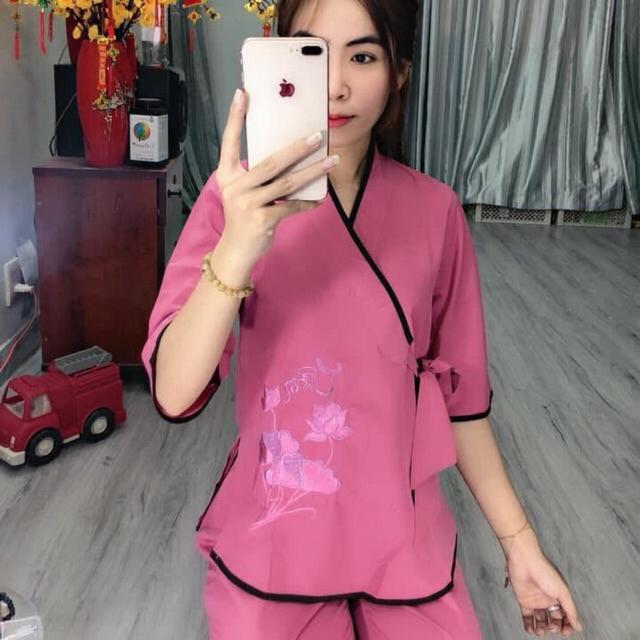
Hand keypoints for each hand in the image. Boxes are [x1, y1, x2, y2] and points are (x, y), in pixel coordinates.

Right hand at [215, 88, 336, 264]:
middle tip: (318, 135)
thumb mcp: (242, 193)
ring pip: (287, 183)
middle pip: (271, 162)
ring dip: (313, 171)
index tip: (242, 93)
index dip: (234, 117)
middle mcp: (235, 187)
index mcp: (227, 176)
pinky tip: (320, 198)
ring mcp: (247, 204)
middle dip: (297, 148)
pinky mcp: (262, 220)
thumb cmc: (243, 218)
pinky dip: (307, 202)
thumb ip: (258, 177)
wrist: (235, 251)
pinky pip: (291, 206)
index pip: (229, 141)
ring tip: (332, 161)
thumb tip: (291, 158)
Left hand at [504, 530, 583, 635]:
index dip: (568, 624)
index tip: (566, 631)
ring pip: (541, 620)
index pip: (566, 614)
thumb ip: (570, 610)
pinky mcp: (524, 601)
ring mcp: (536, 600)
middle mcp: (548, 599)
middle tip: (554, 628)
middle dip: (555, 627)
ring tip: (541, 631)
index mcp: (559, 596)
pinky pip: (527, 617)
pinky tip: (531, 630)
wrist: (524, 561)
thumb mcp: (563, 592)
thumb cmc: (544, 571)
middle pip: (554, 618)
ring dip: (542, 629)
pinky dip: (529, 625)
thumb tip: (578, 626)